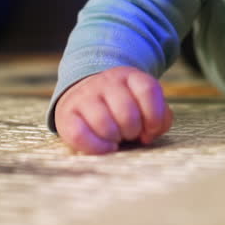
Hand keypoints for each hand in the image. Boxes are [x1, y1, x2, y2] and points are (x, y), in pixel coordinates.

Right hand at [53, 66, 173, 153]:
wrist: (83, 96)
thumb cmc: (121, 108)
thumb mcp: (143, 104)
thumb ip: (158, 117)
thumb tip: (150, 133)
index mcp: (129, 76)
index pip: (148, 90)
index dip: (154, 116)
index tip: (150, 130)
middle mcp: (106, 82)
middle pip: (127, 112)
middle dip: (133, 131)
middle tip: (130, 134)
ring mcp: (85, 95)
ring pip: (104, 123)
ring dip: (115, 138)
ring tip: (116, 139)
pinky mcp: (66, 113)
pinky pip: (80, 135)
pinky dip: (97, 147)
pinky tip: (106, 147)